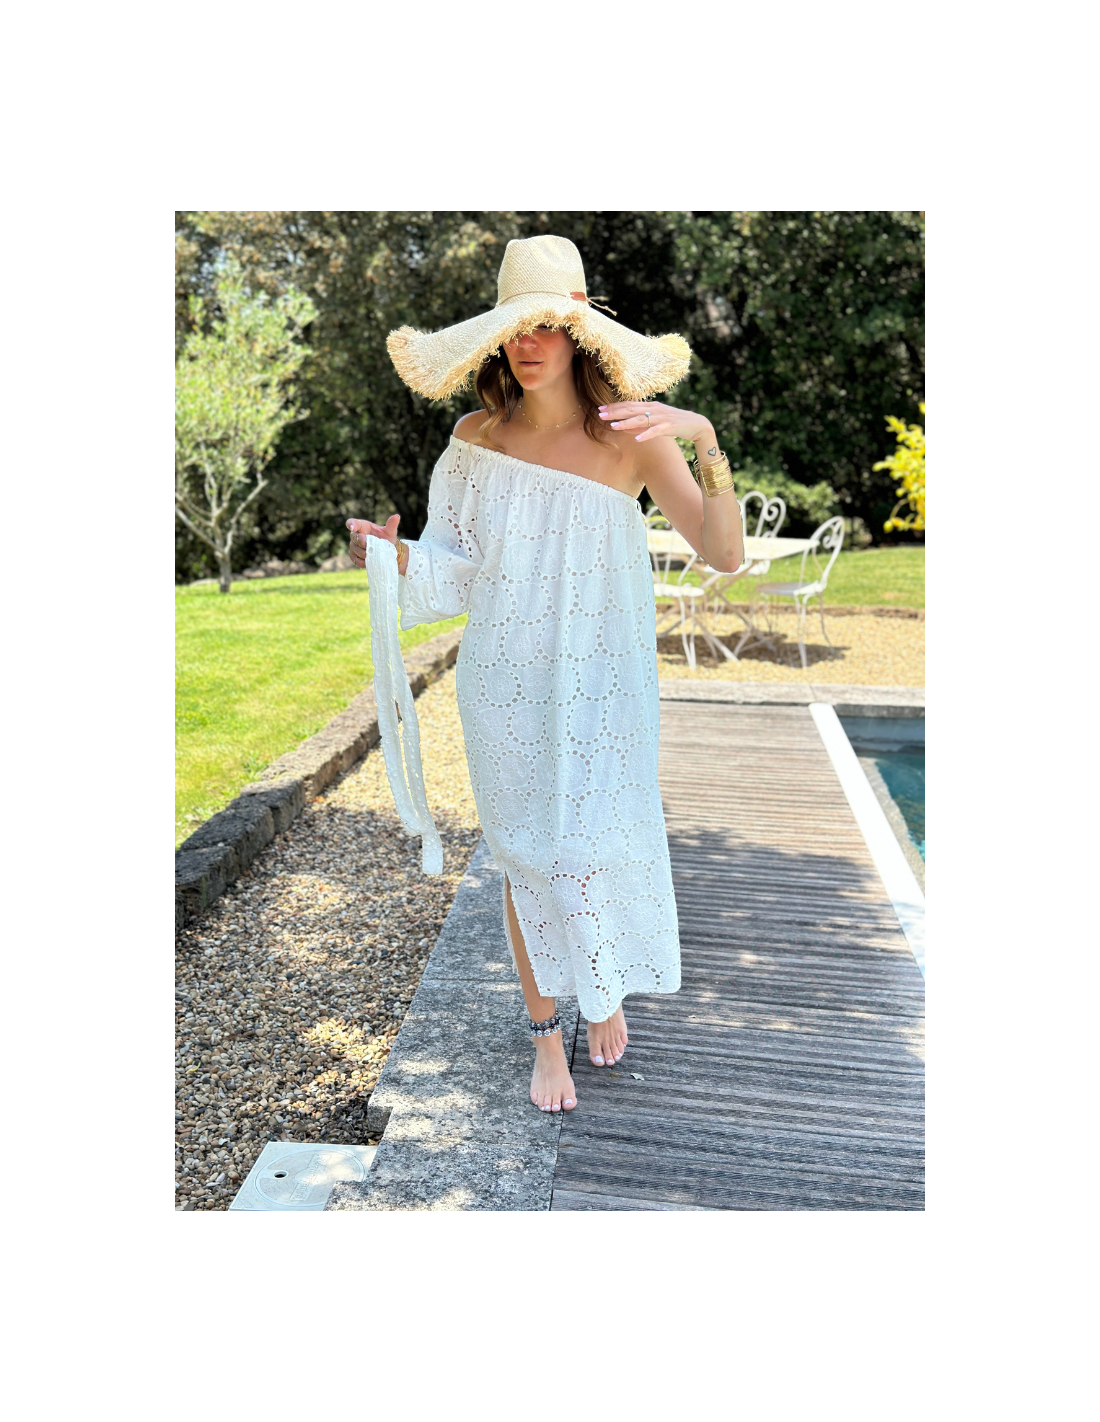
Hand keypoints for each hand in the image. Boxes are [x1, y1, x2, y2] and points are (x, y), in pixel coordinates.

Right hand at [346, 513, 400, 569]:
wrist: (387, 553)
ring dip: (364, 553)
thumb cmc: (386, 539)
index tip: (353, 527)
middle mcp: (356, 535)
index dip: (351, 524)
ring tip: (374, 554)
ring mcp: (353, 546)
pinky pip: (355, 560)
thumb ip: (391, 525)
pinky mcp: (354, 556)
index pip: (353, 522)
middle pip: (354, 537)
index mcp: (363, 526)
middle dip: (363, 542)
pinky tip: (370, 561)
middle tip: (372, 546)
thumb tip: (396, 516)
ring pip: (355, 549)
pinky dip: (363, 562)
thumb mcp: (390, 532)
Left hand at [598, 401, 714, 445]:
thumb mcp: (656, 422)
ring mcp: (663, 417)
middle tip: (600, 415)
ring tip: (613, 427)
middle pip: (632, 409)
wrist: (698, 425)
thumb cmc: (675, 424)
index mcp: (651, 406)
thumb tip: (624, 426)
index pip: (629, 405)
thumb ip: (640, 423)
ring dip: (626, 423)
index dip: (614, 407)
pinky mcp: (671, 426)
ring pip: (641, 419)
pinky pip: (656, 431)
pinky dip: (646, 435)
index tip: (600, 409)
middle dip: (615, 412)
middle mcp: (655, 409)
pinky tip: (637, 439)